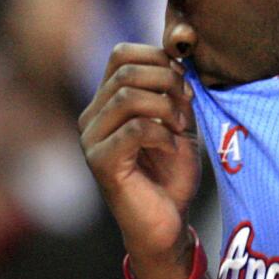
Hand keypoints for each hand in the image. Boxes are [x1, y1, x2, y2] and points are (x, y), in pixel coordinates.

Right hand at [78, 43, 201, 278]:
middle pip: (125, 71)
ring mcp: (91, 141)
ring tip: (180, 128)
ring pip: (127, 97)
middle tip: (187, 107)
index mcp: (106, 103)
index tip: (184, 83)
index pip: (121, 54)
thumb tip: (179, 57)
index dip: (158, 58)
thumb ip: (174, 90)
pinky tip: (172, 148)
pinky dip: (162, 134)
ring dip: (166, 108)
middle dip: (167, 82)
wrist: (166, 223)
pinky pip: (134, 130)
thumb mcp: (178, 122)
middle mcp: (91, 118)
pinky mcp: (100, 163)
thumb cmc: (171, 175)